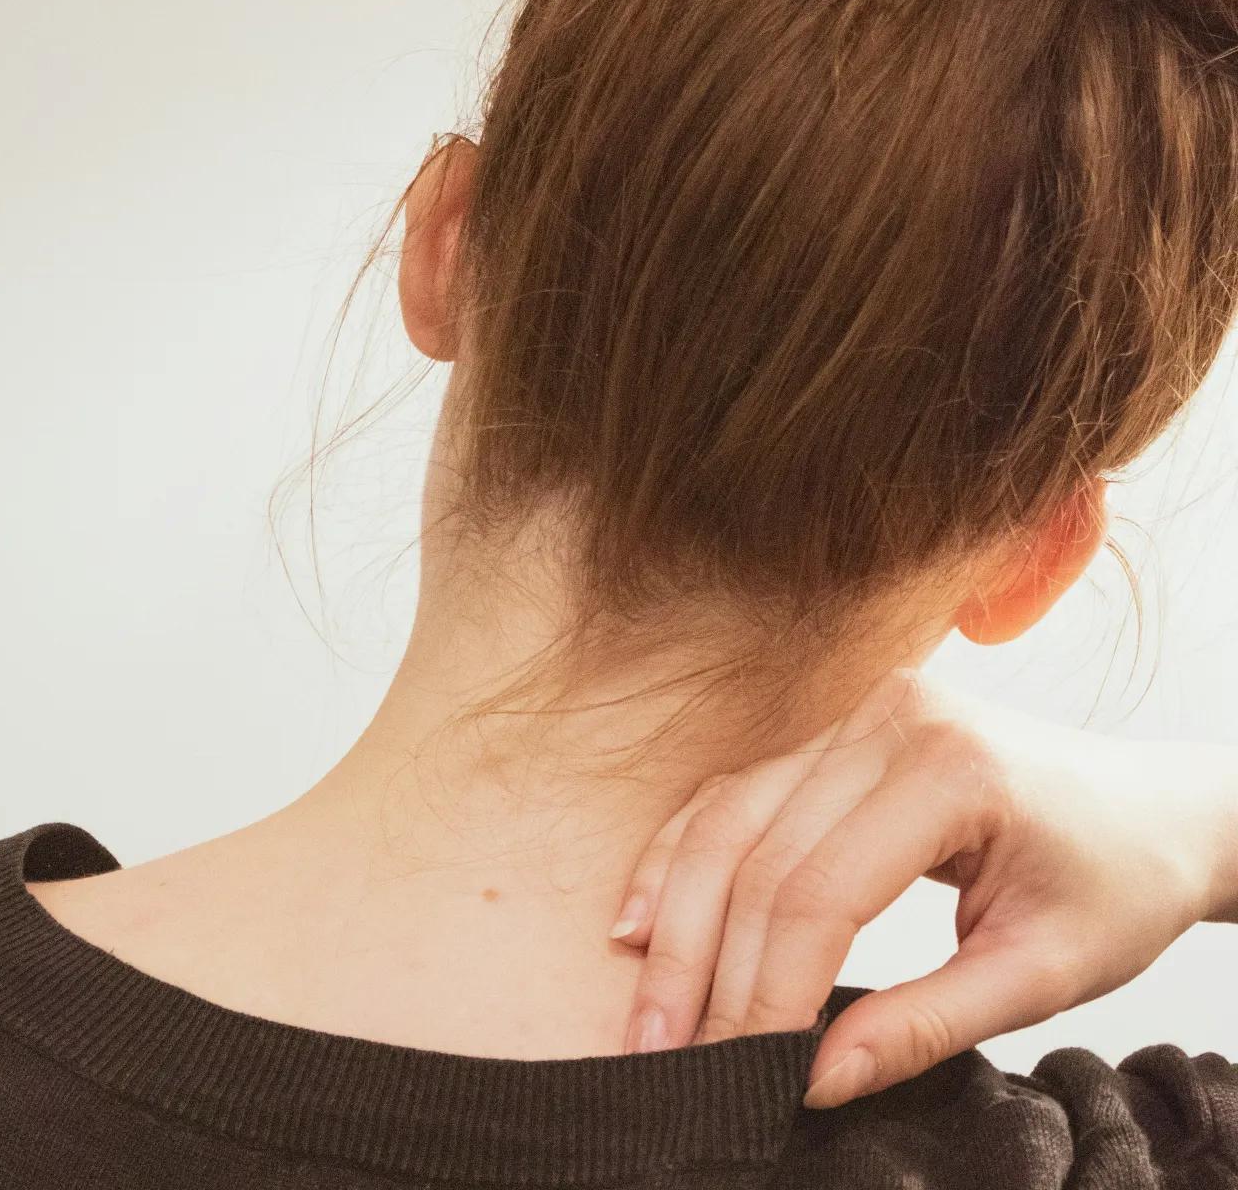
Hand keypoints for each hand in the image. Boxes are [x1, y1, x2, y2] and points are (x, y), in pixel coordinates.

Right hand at [610, 670, 1237, 1108]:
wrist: (1154, 811)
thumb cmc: (1116, 883)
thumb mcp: (1040, 974)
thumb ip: (925, 1025)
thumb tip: (815, 1081)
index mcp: (950, 769)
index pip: (822, 891)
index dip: (768, 991)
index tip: (742, 1072)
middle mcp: (887, 720)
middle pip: (756, 853)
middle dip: (702, 966)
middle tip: (665, 1055)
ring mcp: (852, 714)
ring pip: (726, 819)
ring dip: (674, 919)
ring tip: (647, 1010)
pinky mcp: (831, 731)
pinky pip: (735, 795)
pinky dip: (681, 860)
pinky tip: (642, 923)